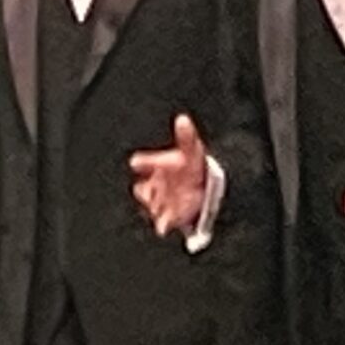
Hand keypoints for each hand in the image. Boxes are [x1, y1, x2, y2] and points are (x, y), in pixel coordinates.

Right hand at [128, 115, 211, 236]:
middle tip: (152, 189)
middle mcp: (155, 185)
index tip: (138, 162)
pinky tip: (165, 226)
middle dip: (146, 191)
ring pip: (152, 205)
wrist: (205, 189)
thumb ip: (186, 136)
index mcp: (157, 167)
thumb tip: (183, 119)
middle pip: (143, 189)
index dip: (143, 163)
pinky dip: (163, 224)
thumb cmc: (192, 168)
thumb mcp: (192, 150)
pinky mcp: (168, 217)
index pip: (144, 163)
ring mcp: (160, 202)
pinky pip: (162, 222)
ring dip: (156, 206)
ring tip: (162, 205)